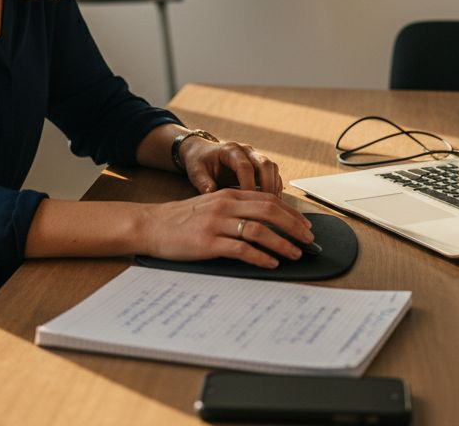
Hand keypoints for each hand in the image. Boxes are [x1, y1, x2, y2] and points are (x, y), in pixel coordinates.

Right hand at [137, 189, 312, 267]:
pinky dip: (260, 257)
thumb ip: (236, 210)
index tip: (305, 226)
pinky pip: (241, 249)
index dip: (291, 213)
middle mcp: (225, 205)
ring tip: (295, 254)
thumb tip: (265, 223)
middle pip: (269, 211)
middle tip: (308, 240)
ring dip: (282, 243)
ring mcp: (216, 224)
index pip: (269, 199)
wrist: (150, 226)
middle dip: (294, 226)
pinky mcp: (207, 243)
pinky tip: (271, 263)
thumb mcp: (211, 206)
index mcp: (228, 195)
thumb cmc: (181, 220)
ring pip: (259, 230)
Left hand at [181, 137, 282, 195]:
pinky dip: (275, 186)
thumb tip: (212, 194)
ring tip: (271, 205)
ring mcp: (254, 156)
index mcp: (230, 150)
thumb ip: (203, 182)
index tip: (247, 201)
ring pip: (272, 167)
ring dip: (273, 186)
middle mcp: (246, 150)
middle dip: (267, 185)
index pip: (244, 166)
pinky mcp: (259, 164)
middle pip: (265, 164)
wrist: (203, 153)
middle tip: (265, 205)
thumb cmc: (199, 161)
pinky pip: (273, 174)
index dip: (248, 184)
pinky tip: (271, 202)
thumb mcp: (196, 171)